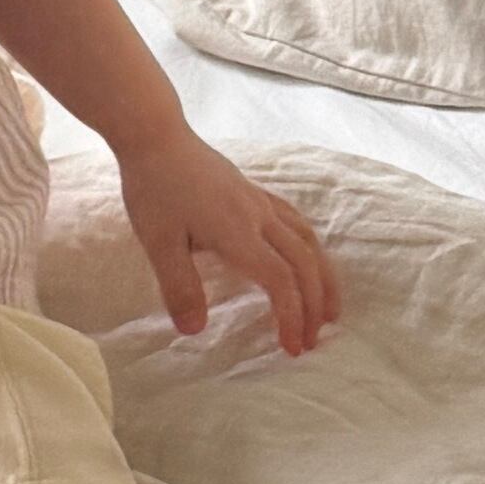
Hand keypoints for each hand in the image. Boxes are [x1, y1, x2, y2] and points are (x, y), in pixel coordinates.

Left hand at [117, 132, 338, 353]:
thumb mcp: (157, 242)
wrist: (156, 136)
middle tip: (314, 340)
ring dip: (323, 278)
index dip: (293, 316)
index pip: (280, 280)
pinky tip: (308, 260)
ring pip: (308, 241)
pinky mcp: (255, 193)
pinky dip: (311, 249)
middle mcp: (259, 217)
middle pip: (305, 263)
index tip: (292, 348)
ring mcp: (261, 202)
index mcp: (238, 233)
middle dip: (315, 305)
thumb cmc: (154, 188)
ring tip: (330, 308)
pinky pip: (297, 223)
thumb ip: (179, 286)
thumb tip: (194, 331)